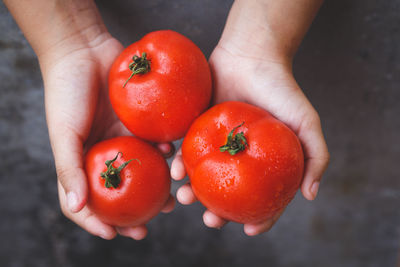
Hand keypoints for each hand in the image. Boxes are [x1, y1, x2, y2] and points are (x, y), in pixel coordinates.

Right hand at [42, 34, 174, 239]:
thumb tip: (77, 207)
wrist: (85, 50)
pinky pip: (156, 144)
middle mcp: (105, 154)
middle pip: (120, 193)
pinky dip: (165, 155)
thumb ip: (69, 169)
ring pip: (144, 172)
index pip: (86, 202)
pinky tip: (172, 158)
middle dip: (133, 214)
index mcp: (83, 161)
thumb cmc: (66, 92)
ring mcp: (125, 139)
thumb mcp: (64, 133)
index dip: (97, 222)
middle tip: (148, 227)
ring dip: (156, 189)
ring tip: (170, 201)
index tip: (114, 235)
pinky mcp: (142, 123)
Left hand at [171, 44, 328, 235]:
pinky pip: (184, 151)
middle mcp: (238, 158)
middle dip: (217, 213)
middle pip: (227, 194)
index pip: (264, 198)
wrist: (250, 55)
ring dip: (191, 192)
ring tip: (184, 195)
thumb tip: (311, 196)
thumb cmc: (281, 88)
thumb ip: (316, 156)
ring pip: (201, 177)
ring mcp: (216, 145)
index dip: (259, 218)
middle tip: (210, 219)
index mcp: (264, 162)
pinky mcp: (195, 129)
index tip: (249, 230)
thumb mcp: (306, 122)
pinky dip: (177, 162)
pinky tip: (173, 167)